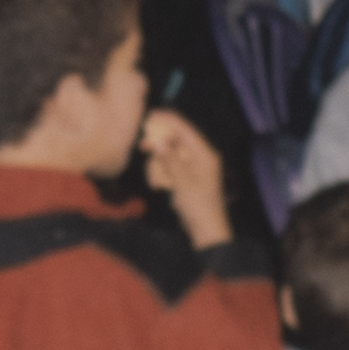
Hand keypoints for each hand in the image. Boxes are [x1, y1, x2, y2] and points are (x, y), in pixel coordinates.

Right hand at [139, 107, 229, 250]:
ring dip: (158, 165)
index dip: (166, 120)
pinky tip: (157, 186)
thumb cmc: (198, 206)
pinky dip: (162, 174)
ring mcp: (194, 167)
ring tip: (154, 183)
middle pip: (175, 140)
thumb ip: (170, 159)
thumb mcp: (182, 182)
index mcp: (204, 153)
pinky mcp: (188, 177)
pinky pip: (171, 167)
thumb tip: (158, 141)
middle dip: (158, 146)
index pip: (184, 128)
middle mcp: (201, 156)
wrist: (207, 231)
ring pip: (170, 154)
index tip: (148, 118)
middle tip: (142, 148)